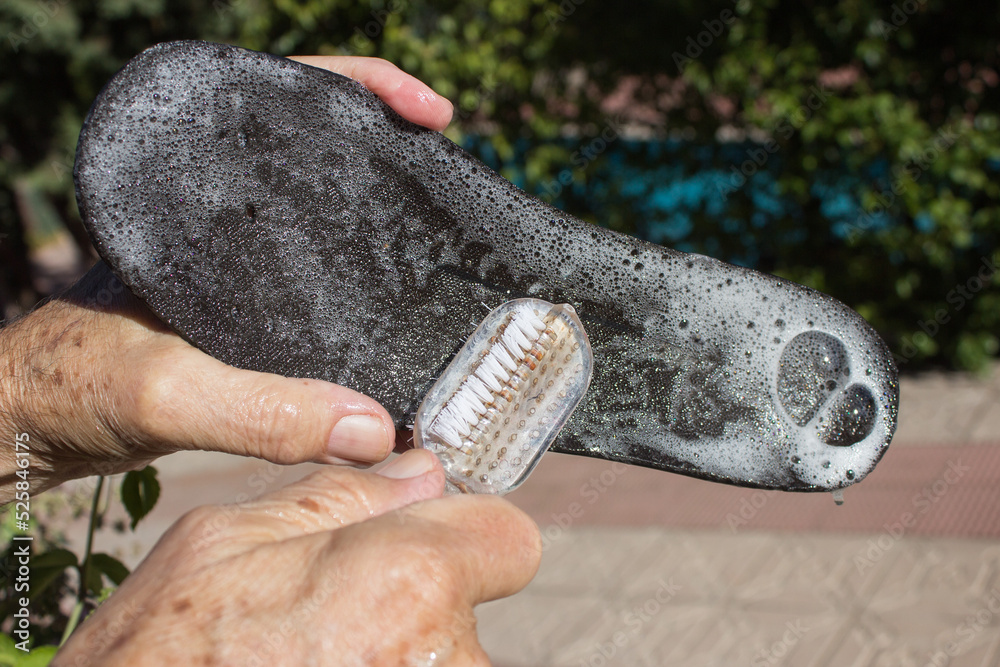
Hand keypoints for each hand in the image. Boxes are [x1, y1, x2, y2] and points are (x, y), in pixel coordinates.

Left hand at [0, 57, 452, 500]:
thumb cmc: (73, 387)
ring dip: (382, 208)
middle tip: (450, 170)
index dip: (365, 88)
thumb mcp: (164, 395)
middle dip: (390, 146)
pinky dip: (366, 274)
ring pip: (324, 210)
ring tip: (443, 224)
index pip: (288, 100)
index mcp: (199, 197)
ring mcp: (239, 259)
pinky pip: (321, 270)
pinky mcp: (248, 305)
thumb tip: (375, 427)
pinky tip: (400, 299)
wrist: (36, 424)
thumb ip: (260, 413)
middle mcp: (224, 214)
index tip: (432, 115)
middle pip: (321, 150)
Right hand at [53, 449, 541, 665]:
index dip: (465, 536)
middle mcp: (442, 658)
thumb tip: (418, 473)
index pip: (509, 538)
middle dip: (423, 603)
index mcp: (407, 580)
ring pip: (447, 658)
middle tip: (333, 622)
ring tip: (312, 659)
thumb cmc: (156, 658)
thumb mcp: (220, 543)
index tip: (425, 551)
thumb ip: (337, 496)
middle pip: (473, 607)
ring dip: (400, 655)